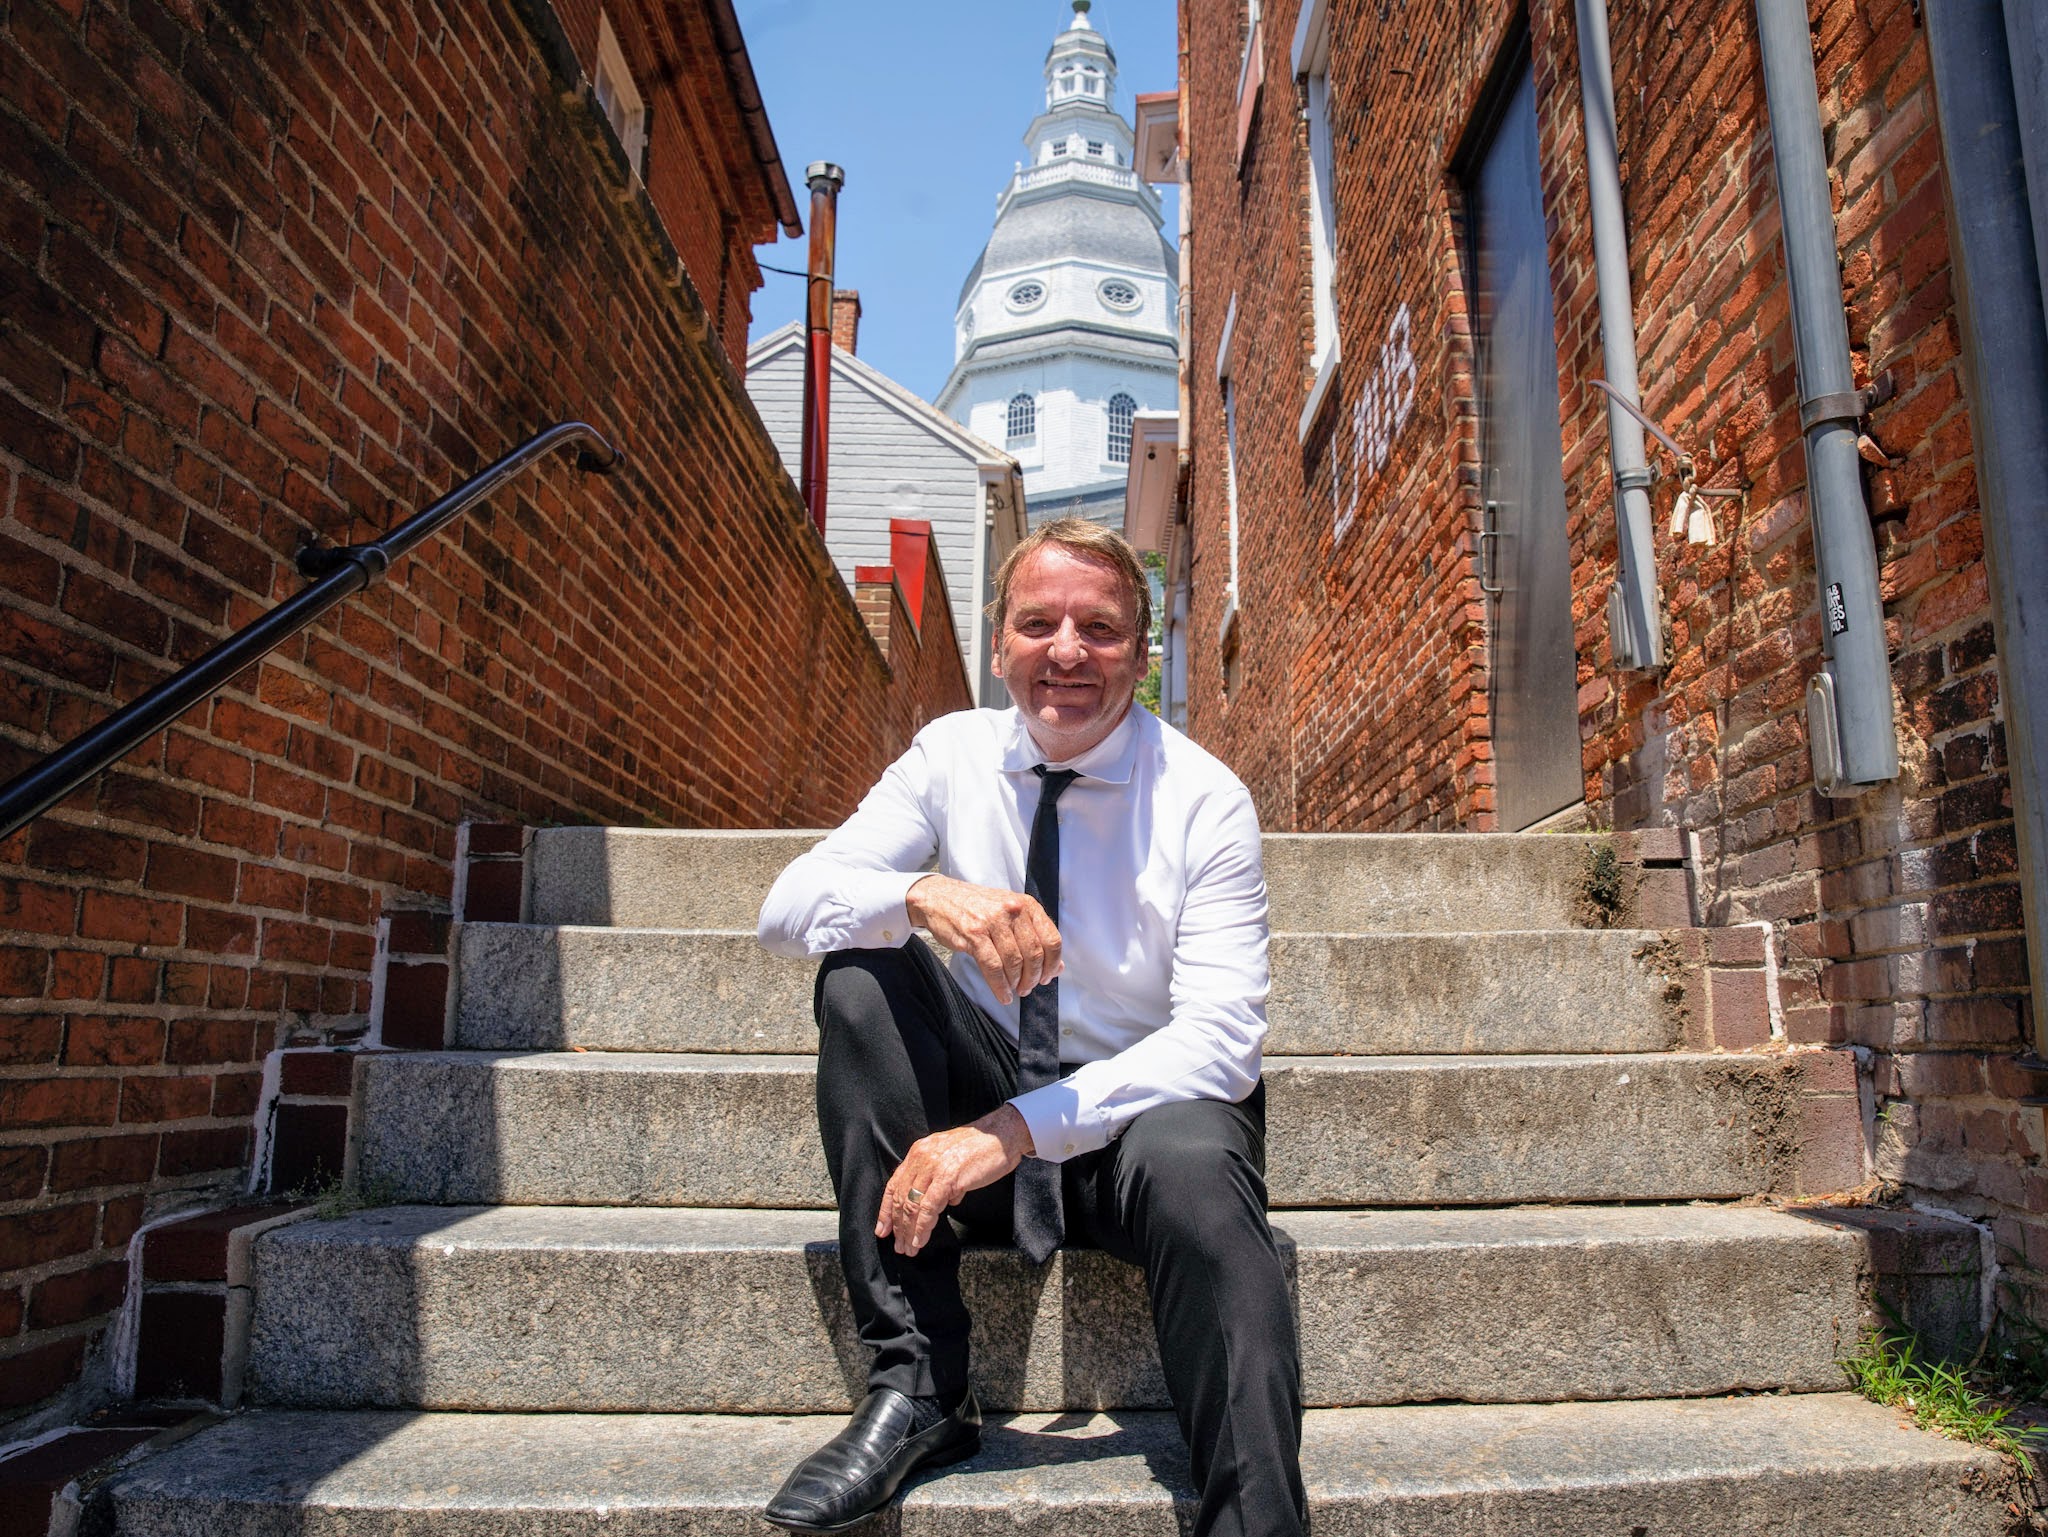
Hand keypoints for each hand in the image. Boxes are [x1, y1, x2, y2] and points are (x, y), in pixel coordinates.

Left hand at [877, 1104, 1034, 1255]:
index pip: (895, 1184)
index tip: (883, 1230)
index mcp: (919, 1152)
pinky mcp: (948, 1177)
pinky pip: (928, 1208)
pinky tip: (921, 1240)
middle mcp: (921, 1157)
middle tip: (899, 1246)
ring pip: (912, 1205)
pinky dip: (923, 1227)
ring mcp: (933, 1167)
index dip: (886, 1210)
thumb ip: (942, 1178)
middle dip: (898, 1226)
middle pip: (901, 1198)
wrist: (1003, 1134)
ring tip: (909, 1249)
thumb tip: (945, 1201)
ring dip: (908, 1231)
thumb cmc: (982, 1148)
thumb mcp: (951, 1158)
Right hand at [906, 874, 1062, 1004]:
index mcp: (1027, 904)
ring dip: (1016, 983)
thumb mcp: (1009, 912)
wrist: (940, 898)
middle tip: (1027, 988)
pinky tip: (1002, 994)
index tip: (1046, 977)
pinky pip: (993, 967)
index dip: (1051, 964)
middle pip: (1034, 954)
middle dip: (1033, 977)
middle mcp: (1013, 910)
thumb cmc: (976, 907)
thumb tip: (1056, 966)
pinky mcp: (974, 934)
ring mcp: (993, 921)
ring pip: (1014, 962)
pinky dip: (1000, 986)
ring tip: (1014, 990)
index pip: (1051, 939)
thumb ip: (1033, 935)